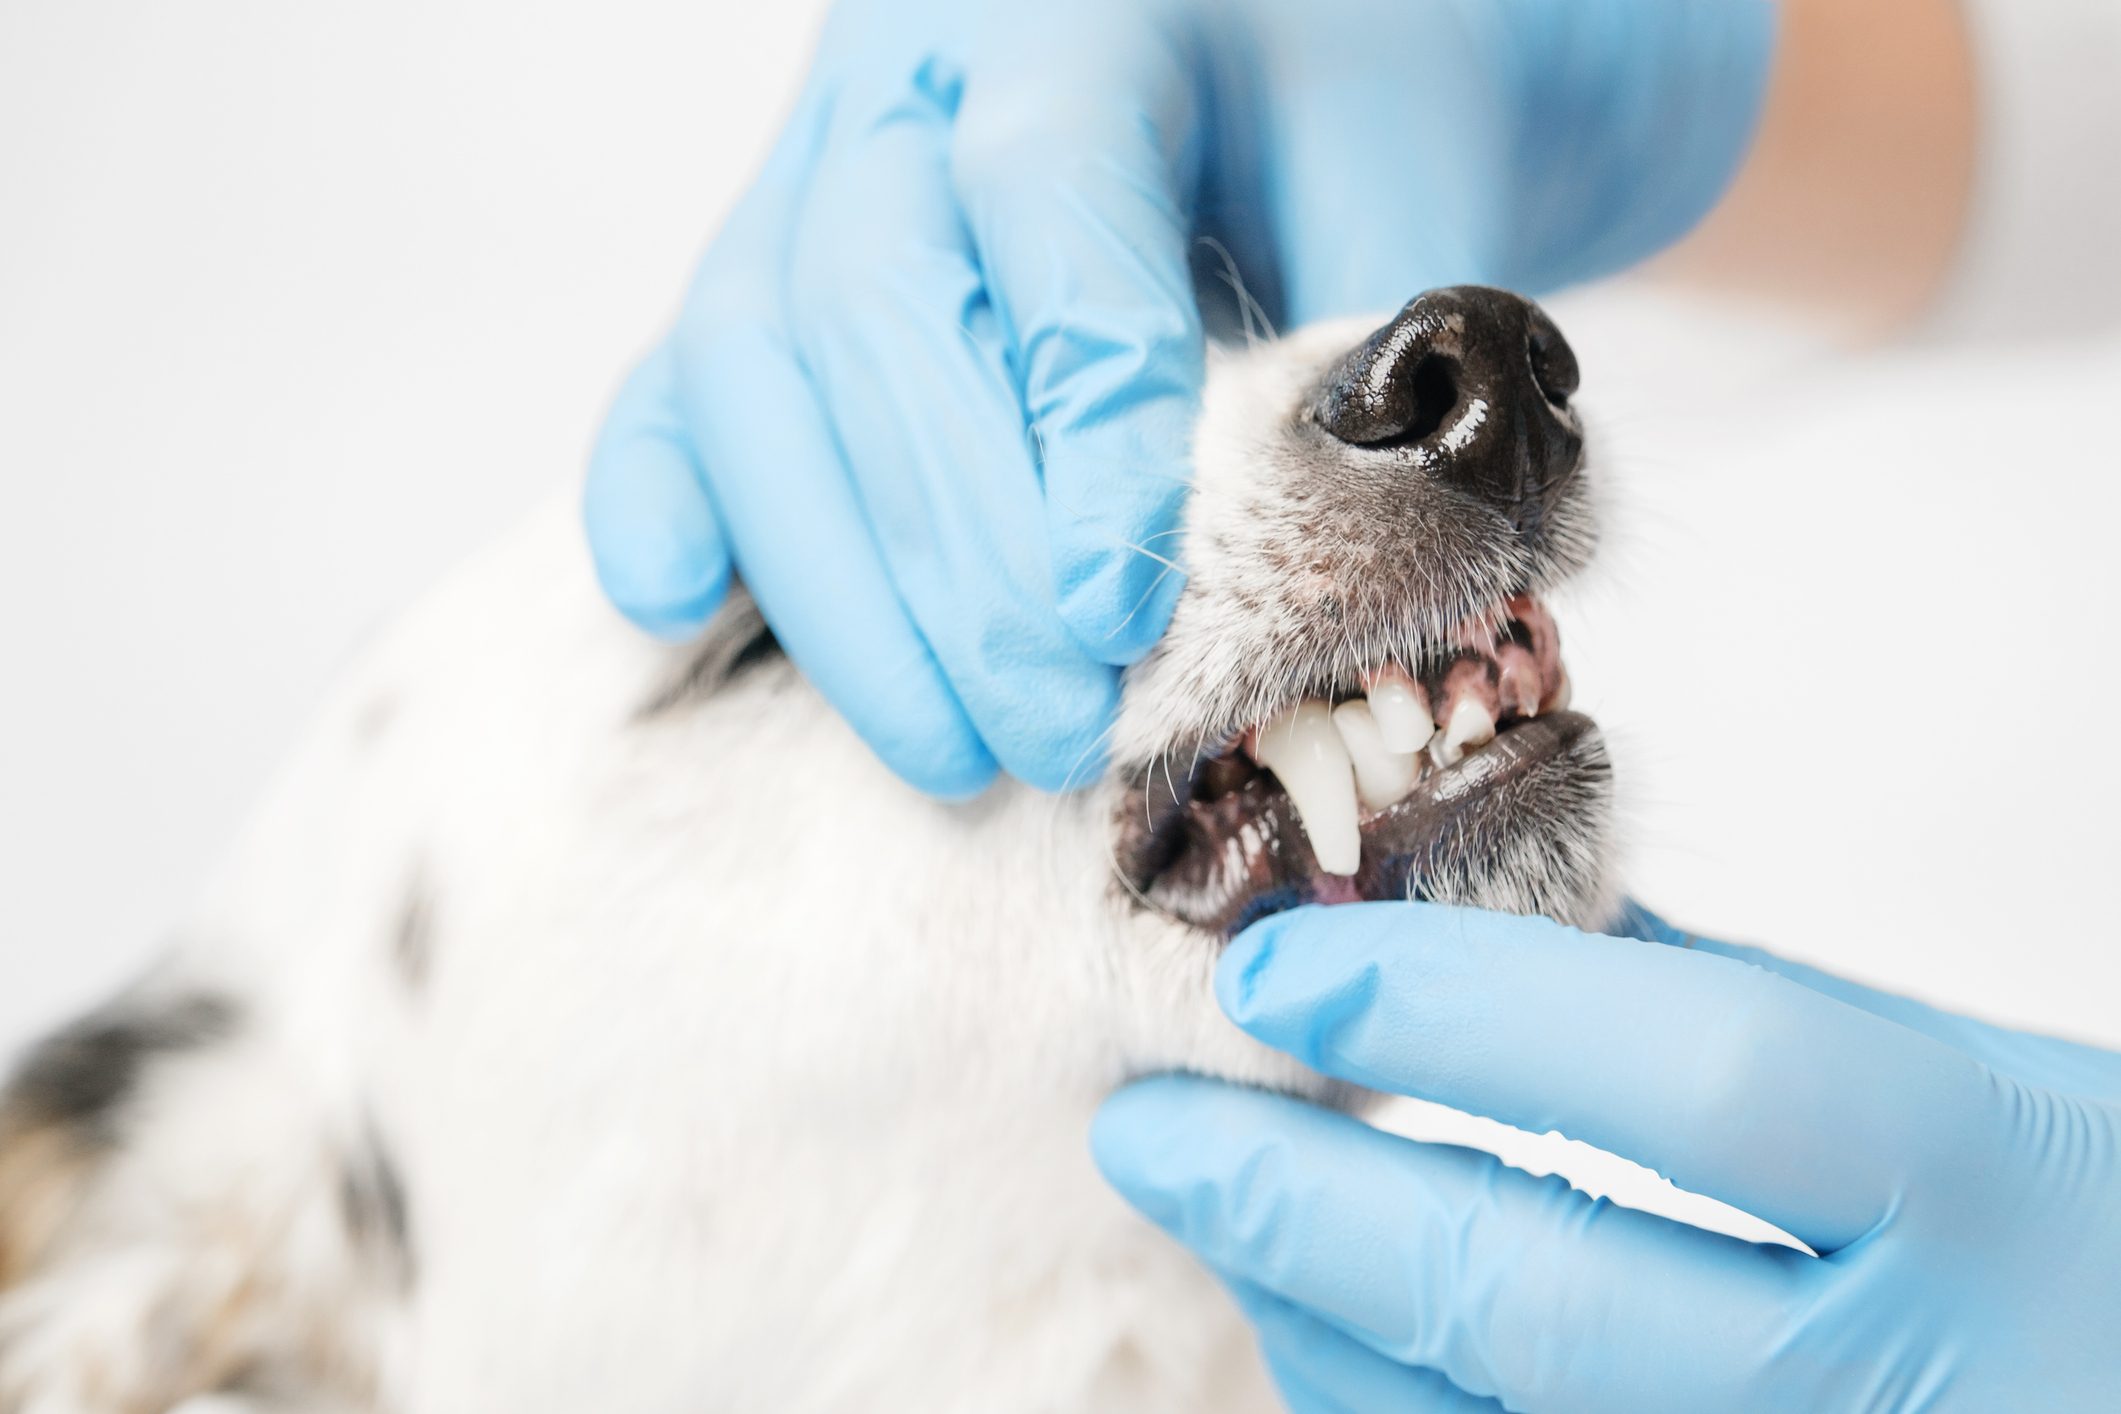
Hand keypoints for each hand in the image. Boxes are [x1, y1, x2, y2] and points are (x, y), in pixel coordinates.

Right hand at [583, 0, 1774, 795]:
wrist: (1286, 93)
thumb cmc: (1343, 153)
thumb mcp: (1397, 218)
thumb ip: (1363, 361)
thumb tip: (1334, 573)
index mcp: (1079, 13)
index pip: (1050, 198)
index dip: (1078, 416)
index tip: (1120, 613)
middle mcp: (910, 85)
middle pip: (870, 302)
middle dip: (959, 551)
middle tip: (1053, 730)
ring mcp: (805, 180)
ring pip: (746, 366)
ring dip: (839, 586)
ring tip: (949, 751)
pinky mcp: (751, 285)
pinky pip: (668, 390)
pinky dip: (659, 502)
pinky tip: (681, 609)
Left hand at [1094, 902, 2120, 1410]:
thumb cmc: (2098, 1235)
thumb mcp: (1981, 1088)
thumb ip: (1741, 1014)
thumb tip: (1483, 924)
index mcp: (1997, 1185)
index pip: (1704, 1077)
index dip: (1467, 1010)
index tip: (1276, 966)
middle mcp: (1919, 1387)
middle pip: (1548, 1303)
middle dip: (1306, 1210)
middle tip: (1144, 1124)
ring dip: (1321, 1325)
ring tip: (1215, 1216)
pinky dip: (1397, 1411)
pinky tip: (1332, 1333)